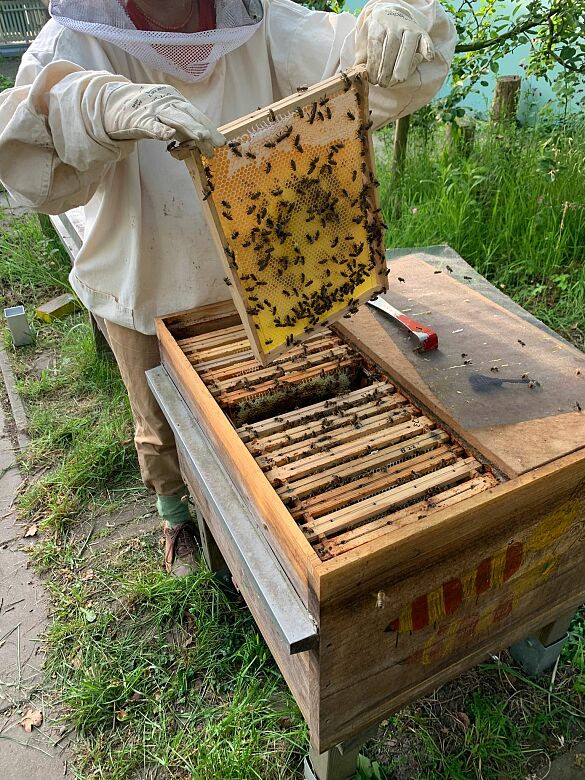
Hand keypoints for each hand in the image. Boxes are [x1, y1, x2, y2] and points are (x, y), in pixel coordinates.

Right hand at [102, 82, 224, 156]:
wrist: (113, 103)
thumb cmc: (143, 110)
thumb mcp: (166, 115)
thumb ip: (182, 126)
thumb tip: (202, 140)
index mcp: (175, 100)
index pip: (196, 115)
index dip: (209, 127)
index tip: (221, 141)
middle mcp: (166, 101)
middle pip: (189, 116)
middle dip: (204, 129)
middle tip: (216, 143)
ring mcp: (152, 109)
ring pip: (174, 118)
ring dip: (189, 128)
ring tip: (202, 137)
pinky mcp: (138, 118)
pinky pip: (150, 125)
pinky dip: (159, 129)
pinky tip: (168, 136)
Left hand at [355, 4, 434, 87]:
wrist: (391, 16)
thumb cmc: (376, 36)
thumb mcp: (364, 43)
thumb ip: (361, 59)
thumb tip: (358, 74)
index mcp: (378, 24)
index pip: (376, 43)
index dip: (374, 63)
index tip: (372, 79)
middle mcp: (394, 24)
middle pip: (392, 44)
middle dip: (387, 66)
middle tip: (383, 84)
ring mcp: (409, 27)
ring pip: (408, 44)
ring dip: (403, 63)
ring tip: (398, 79)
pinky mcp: (421, 33)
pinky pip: (426, 40)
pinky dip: (428, 48)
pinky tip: (428, 58)